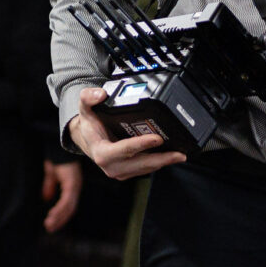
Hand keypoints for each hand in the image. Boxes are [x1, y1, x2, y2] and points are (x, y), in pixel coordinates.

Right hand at [42, 160, 82, 233]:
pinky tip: (52, 215)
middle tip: (50, 229)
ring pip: (69, 207)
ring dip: (59, 217)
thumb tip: (47, 198)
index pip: (68, 206)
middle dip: (60, 219)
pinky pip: (67, 200)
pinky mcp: (72, 184)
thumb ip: (50, 185)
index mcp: (71, 187)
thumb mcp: (51, 175)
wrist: (58, 149)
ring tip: (49, 224)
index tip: (52, 224)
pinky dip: (60, 209)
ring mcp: (75, 186)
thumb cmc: (56, 159)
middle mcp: (75, 188)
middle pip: (70, 209)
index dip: (61, 216)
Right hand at [67, 87, 186, 179]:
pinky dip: (159, 162)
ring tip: (180, 155)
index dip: (141, 144)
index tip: (157, 138)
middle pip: (141, 164)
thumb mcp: (85, 107)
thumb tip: (100, 94)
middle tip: (179, 154)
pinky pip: (146, 168)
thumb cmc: (89, 124)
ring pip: (146, 168)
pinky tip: (170, 155)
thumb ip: (88, 97)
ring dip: (164, 162)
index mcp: (102, 153)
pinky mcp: (128, 172)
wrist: (87, 139)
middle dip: (162, 159)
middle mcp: (111, 166)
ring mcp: (121, 171)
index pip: (124, 150)